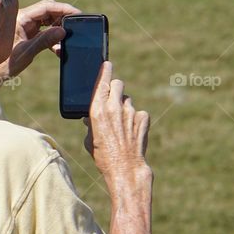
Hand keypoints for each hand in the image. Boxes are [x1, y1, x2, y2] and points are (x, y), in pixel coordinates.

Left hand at [0, 0, 80, 92]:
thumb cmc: (4, 64)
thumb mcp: (27, 52)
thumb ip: (45, 41)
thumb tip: (63, 31)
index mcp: (21, 18)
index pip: (46, 7)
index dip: (64, 8)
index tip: (77, 14)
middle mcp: (22, 18)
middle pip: (48, 11)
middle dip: (62, 17)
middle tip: (75, 27)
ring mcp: (24, 25)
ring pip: (47, 20)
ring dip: (58, 28)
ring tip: (66, 40)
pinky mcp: (25, 34)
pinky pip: (43, 30)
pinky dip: (52, 36)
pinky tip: (58, 48)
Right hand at [84, 61, 150, 178]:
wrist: (125, 169)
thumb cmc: (103, 156)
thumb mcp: (90, 139)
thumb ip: (91, 123)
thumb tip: (90, 117)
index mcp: (97, 110)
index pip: (102, 82)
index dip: (104, 71)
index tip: (106, 64)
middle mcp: (114, 107)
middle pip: (118, 83)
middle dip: (115, 88)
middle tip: (113, 97)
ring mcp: (130, 112)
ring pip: (128, 100)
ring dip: (124, 107)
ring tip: (121, 125)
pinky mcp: (143, 118)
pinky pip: (138, 112)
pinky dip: (136, 119)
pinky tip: (132, 131)